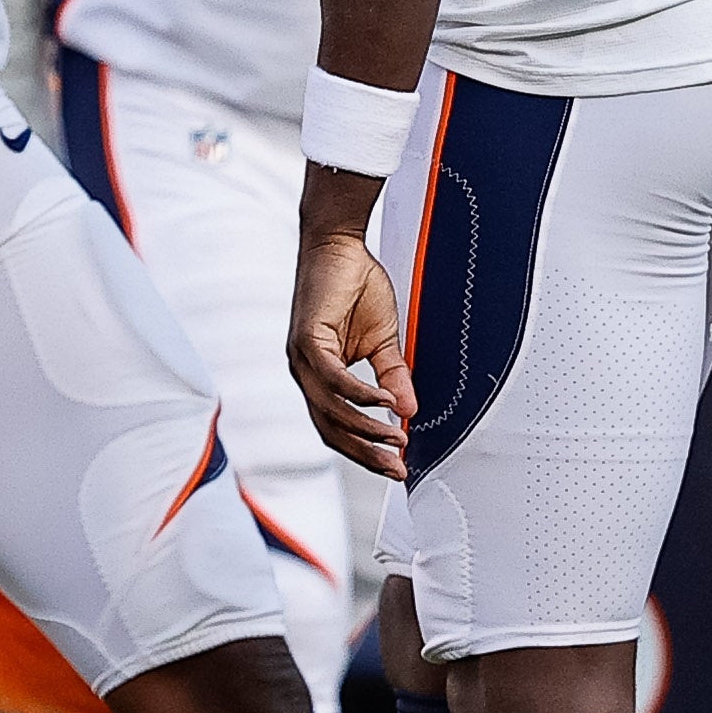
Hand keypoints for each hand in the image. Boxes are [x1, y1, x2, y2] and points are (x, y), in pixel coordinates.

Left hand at [291, 225, 415, 479]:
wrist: (338, 245)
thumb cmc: (356, 287)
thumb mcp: (383, 341)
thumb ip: (393, 377)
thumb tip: (409, 412)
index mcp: (318, 377)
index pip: (337, 427)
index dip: (364, 450)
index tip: (396, 464)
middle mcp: (304, 373)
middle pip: (331, 429)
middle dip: (366, 453)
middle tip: (397, 467)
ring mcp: (302, 358)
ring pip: (331, 410)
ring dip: (366, 428)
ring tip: (398, 438)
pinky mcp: (307, 339)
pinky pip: (333, 378)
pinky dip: (359, 394)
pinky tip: (384, 402)